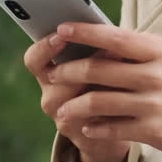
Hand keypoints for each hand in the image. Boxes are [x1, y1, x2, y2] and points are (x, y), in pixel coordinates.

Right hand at [23, 32, 130, 161]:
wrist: (115, 125)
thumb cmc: (106, 82)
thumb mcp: (96, 62)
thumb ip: (94, 48)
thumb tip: (106, 28)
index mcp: (49, 73)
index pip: (34, 59)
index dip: (45, 46)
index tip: (62, 33)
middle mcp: (50, 95)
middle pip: (53, 77)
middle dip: (80, 62)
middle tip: (105, 48)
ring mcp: (64, 116)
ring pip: (74, 98)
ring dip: (98, 81)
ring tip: (122, 67)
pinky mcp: (82, 134)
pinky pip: (92, 117)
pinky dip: (110, 103)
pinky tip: (127, 93)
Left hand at [48, 22, 161, 161]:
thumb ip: (149, 49)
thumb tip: (110, 38)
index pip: (116, 36)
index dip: (85, 32)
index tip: (62, 28)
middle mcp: (158, 74)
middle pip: (100, 68)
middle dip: (69, 70)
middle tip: (52, 74)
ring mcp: (156, 103)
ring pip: (100, 101)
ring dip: (74, 105)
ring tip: (62, 109)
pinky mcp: (154, 130)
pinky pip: (112, 128)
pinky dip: (94, 129)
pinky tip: (86, 129)